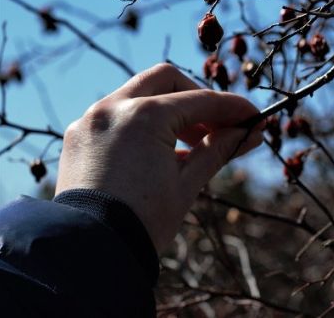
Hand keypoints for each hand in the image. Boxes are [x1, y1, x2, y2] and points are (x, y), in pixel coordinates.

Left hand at [55, 63, 263, 251]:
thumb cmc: (143, 221)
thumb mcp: (188, 182)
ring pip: (139, 94)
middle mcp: (113, 108)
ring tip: (194, 142)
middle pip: (166, 80)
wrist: (89, 254)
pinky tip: (161, 149)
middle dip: (197, 98)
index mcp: (143, 116)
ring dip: (170, 109)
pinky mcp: (78, 136)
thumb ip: (219, 148)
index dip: (233, 108)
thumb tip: (249, 132)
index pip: (200, 101)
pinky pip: (118, 115)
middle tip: (219, 124)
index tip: (254, 116)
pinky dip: (143, 122)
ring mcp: (91, 120)